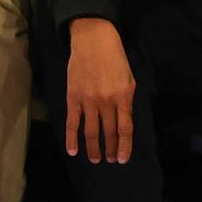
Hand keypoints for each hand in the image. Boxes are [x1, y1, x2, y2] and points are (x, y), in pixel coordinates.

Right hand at [65, 18, 136, 162]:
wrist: (93, 40)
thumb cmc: (115, 58)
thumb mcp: (129, 78)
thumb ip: (126, 101)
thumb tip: (123, 121)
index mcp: (123, 96)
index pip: (125, 129)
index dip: (124, 146)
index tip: (123, 159)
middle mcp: (106, 101)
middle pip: (109, 132)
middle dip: (110, 149)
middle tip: (110, 161)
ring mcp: (88, 100)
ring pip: (91, 131)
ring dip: (93, 148)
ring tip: (95, 160)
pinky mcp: (73, 97)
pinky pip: (73, 122)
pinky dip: (72, 139)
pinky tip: (73, 151)